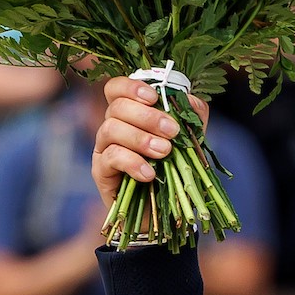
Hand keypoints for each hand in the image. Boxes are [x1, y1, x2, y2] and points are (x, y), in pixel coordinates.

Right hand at [91, 75, 206, 206]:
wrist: (167, 208)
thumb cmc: (177, 168)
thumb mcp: (191, 140)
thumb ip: (192, 117)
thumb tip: (189, 100)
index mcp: (131, 114)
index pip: (117, 89)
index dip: (131, 87)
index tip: (155, 98)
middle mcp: (113, 126)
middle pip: (117, 107)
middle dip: (148, 117)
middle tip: (173, 132)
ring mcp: (104, 148)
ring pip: (111, 129)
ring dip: (141, 138)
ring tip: (164, 152)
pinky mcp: (101, 171)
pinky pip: (110, 157)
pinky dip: (132, 163)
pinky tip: (150, 174)